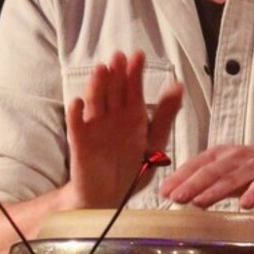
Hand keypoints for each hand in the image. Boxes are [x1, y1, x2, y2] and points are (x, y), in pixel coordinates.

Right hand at [66, 50, 182, 207]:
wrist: (110, 197)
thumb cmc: (132, 169)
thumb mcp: (154, 142)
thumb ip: (165, 115)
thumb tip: (179, 85)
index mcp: (132, 115)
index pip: (133, 88)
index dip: (135, 72)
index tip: (138, 56)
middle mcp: (112, 116)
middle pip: (113, 90)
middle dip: (116, 73)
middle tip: (119, 56)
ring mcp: (95, 126)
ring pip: (95, 102)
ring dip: (97, 86)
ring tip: (101, 70)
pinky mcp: (80, 141)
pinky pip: (76, 125)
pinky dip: (75, 113)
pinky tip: (77, 102)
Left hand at [161, 142, 253, 210]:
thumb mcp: (231, 172)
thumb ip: (209, 182)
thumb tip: (183, 194)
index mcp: (224, 154)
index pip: (198, 164)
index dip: (180, 177)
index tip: (164, 191)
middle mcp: (238, 157)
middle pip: (211, 171)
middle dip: (192, 184)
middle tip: (175, 197)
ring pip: (232, 178)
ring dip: (215, 190)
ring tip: (199, 202)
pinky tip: (244, 205)